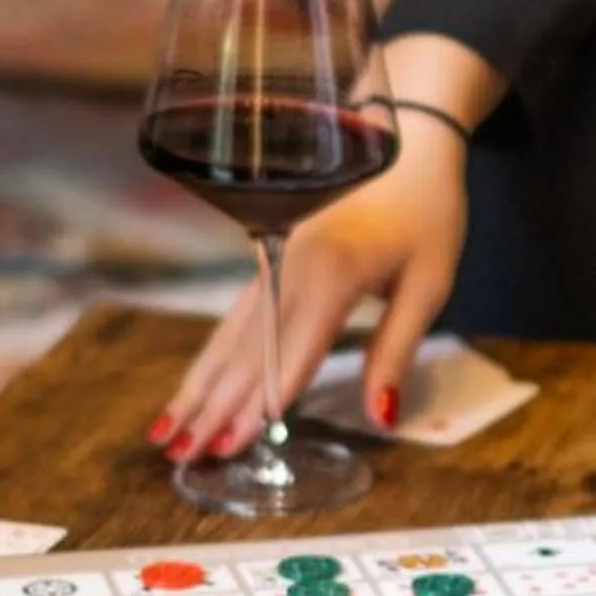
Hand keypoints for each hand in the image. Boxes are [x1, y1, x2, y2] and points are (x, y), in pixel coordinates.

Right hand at [150, 122, 468, 460]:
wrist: (409, 139)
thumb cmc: (428, 213)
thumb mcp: (430, 283)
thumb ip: (397, 350)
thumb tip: (382, 415)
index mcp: (334, 276)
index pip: (291, 354)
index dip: (261, 404)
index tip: (231, 444)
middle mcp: (291, 271)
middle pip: (247, 352)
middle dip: (211, 407)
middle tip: (180, 456)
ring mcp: (275, 265)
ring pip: (228, 337)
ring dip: (197, 387)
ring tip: (166, 432)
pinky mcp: (272, 264)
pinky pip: (235, 320)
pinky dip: (211, 358)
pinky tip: (190, 387)